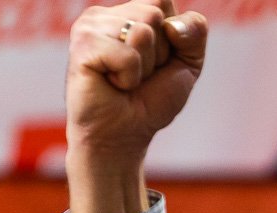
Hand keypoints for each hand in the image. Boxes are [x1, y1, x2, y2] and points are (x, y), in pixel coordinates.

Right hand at [67, 1, 206, 159]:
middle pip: (154, 13)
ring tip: (125, 80)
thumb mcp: (187, 63)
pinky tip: (112, 84)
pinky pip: (127, 54)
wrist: (125, 135)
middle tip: (138, 75)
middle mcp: (106, 13)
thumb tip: (172, 26)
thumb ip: (194, 31)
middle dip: (158, 53)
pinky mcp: (82, 44)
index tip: (157, 62)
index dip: (172, 37)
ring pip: (142, 32)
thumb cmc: (151, 99)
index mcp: (129, 11)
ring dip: (143, 67)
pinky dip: (129, 77)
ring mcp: (90, 25)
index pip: (163, 0)